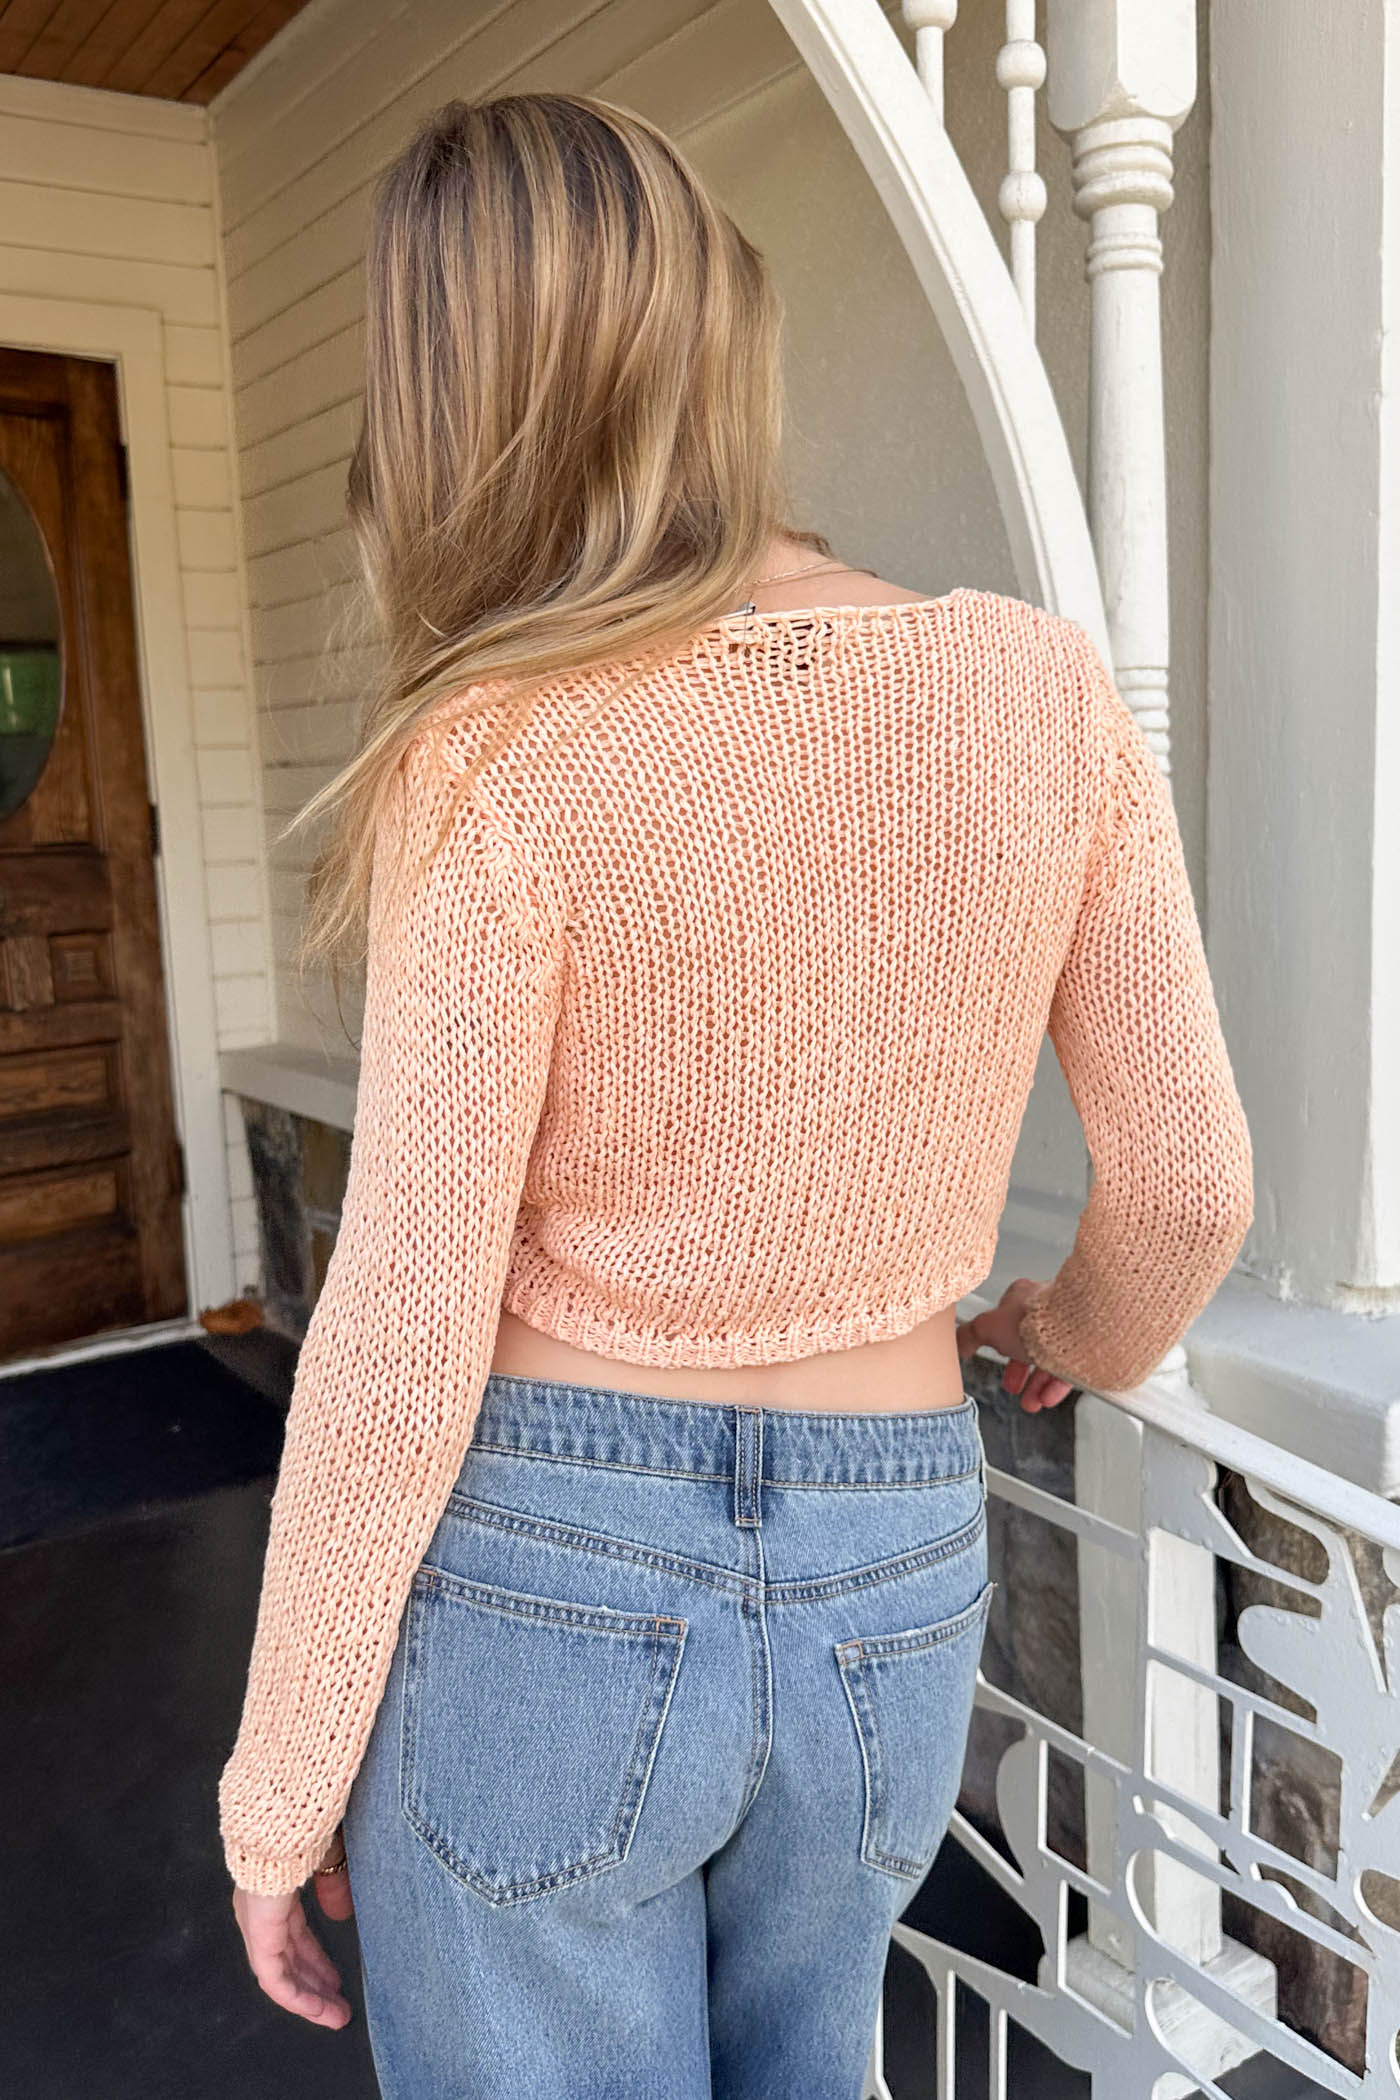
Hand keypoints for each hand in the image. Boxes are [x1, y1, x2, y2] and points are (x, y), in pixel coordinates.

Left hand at [231, 1828, 353, 2028]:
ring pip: (279, 1971)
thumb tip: (340, 1916)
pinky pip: (272, 1974)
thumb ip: (335, 1884)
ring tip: (335, 2016)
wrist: (291, 1806)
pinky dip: (294, 1996)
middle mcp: (259, 1906)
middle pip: (286, 1956)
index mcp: (274, 1885)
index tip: (336, 1979)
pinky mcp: (258, 1927)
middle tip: (338, 2006)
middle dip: (314, 1984)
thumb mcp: (332, 1853)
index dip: (315, 1959)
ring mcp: (255, 1918)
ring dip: (308, 1997)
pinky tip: (317, 2008)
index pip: (292, 1934)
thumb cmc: (311, 1817)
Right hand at [956, 1277, 1076, 1412]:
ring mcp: (1070, 1328)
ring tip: (1031, 1403)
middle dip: (1019, 1373)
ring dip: (1037, 1385)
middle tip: (1014, 1387)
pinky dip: (1058, 1386)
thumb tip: (959, 1342)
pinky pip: (1072, 1368)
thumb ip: (970, 1336)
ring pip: (1051, 1359)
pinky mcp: (1088, 1346)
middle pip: (1029, 1345)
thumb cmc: (1038, 1319)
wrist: (1080, 1327)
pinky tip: (1049, 1398)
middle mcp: (1047, 1310)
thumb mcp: (989, 1328)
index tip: (996, 1360)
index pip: (1006, 1322)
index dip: (999, 1345)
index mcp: (1022, 1298)